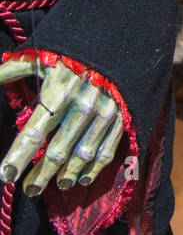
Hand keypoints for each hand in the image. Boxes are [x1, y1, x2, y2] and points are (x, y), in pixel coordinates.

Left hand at [0, 61, 123, 195]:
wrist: (116, 45)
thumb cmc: (69, 54)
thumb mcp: (39, 58)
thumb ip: (11, 70)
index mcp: (58, 93)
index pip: (34, 133)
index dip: (18, 157)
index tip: (5, 175)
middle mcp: (82, 107)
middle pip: (56, 152)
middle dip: (39, 175)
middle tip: (28, 189)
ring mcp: (104, 115)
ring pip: (82, 156)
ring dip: (66, 175)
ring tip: (55, 185)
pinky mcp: (119, 119)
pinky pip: (106, 152)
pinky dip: (92, 170)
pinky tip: (81, 180)